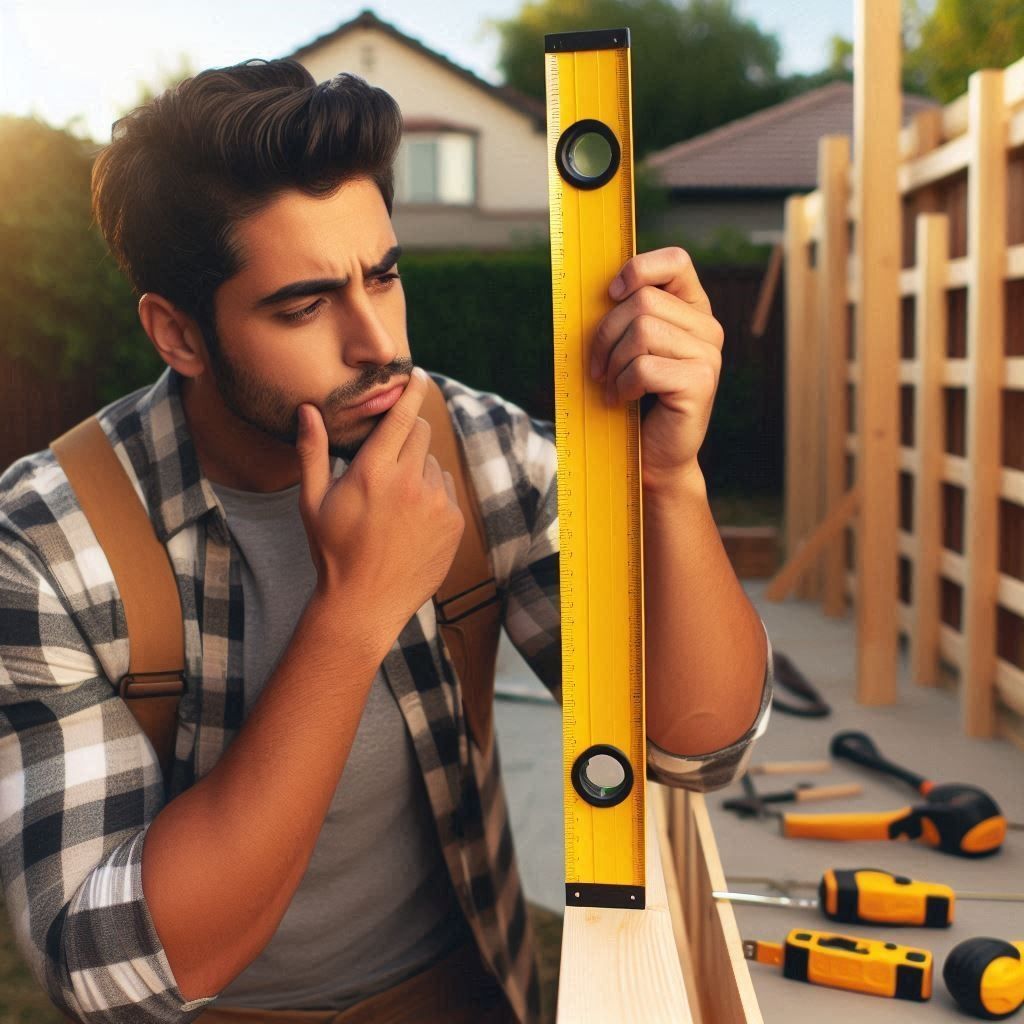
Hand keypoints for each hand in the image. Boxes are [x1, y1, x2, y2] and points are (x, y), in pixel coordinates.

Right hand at [295, 367, 464, 646]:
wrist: (364, 604)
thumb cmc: (332, 551)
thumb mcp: (313, 502)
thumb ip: (313, 452)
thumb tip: (307, 410)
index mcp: (373, 472)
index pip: (400, 416)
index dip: (410, 391)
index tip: (417, 375)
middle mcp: (410, 482)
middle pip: (421, 432)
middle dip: (407, 434)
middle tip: (387, 460)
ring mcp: (436, 503)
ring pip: (433, 464)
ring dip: (418, 471)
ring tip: (393, 507)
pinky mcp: (453, 522)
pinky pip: (446, 492)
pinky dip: (432, 497)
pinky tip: (410, 524)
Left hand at [590, 247, 722, 493]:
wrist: (654, 455)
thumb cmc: (636, 398)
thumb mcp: (628, 348)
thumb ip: (625, 315)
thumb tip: (600, 288)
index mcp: (693, 310)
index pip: (676, 261)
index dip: (639, 268)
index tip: (612, 295)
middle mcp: (708, 328)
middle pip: (642, 301)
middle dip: (605, 334)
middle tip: (597, 367)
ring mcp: (708, 355)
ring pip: (641, 331)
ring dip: (612, 362)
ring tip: (610, 385)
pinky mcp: (700, 382)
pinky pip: (644, 367)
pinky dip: (621, 385)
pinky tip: (622, 400)